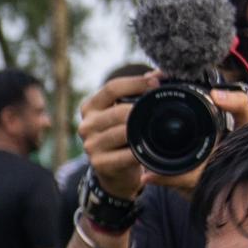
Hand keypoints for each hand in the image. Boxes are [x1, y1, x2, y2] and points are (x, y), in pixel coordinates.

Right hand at [78, 70, 152, 200]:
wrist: (113, 172)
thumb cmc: (121, 137)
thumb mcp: (120, 114)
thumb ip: (133, 93)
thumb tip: (156, 75)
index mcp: (89, 107)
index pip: (112, 88)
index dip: (136, 83)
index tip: (156, 82)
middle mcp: (86, 125)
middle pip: (119, 111)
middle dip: (142, 108)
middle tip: (161, 107)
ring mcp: (91, 145)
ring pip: (123, 132)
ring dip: (142, 130)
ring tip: (157, 128)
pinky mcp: (100, 164)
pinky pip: (126, 154)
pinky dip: (140, 150)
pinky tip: (149, 148)